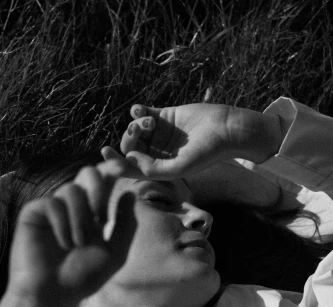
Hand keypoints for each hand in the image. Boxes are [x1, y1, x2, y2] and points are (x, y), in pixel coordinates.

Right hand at [6, 160, 136, 306]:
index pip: (105, 181)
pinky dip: (63, 223)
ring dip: (81, 217)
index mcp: (93, 212)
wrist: (52, 295)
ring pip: (72, 189)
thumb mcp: (114, 253)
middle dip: (99, 188)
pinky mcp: (34, 213)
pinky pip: (53, 203)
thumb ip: (125, 225)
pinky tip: (64, 244)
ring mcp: (53, 207)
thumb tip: (130, 194)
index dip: (115, 169)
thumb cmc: (81, 278)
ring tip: (79, 243)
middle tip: (102, 215)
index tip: (129, 167)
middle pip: (88, 174)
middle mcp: (73, 206)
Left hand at [119, 103, 282, 179]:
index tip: (105, 152)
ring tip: (149, 121)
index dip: (115, 162)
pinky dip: (137, 112)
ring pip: (135, 130)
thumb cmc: (206, 153)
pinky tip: (139, 110)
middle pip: (131, 147)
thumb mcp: (180, 168)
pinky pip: (143, 114)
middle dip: (129, 138)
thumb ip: (154, 169)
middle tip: (137, 131)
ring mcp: (160, 134)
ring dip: (136, 124)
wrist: (226, 129)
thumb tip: (130, 160)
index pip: (130, 168)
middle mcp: (157, 152)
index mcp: (158, 168)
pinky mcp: (165, 116)